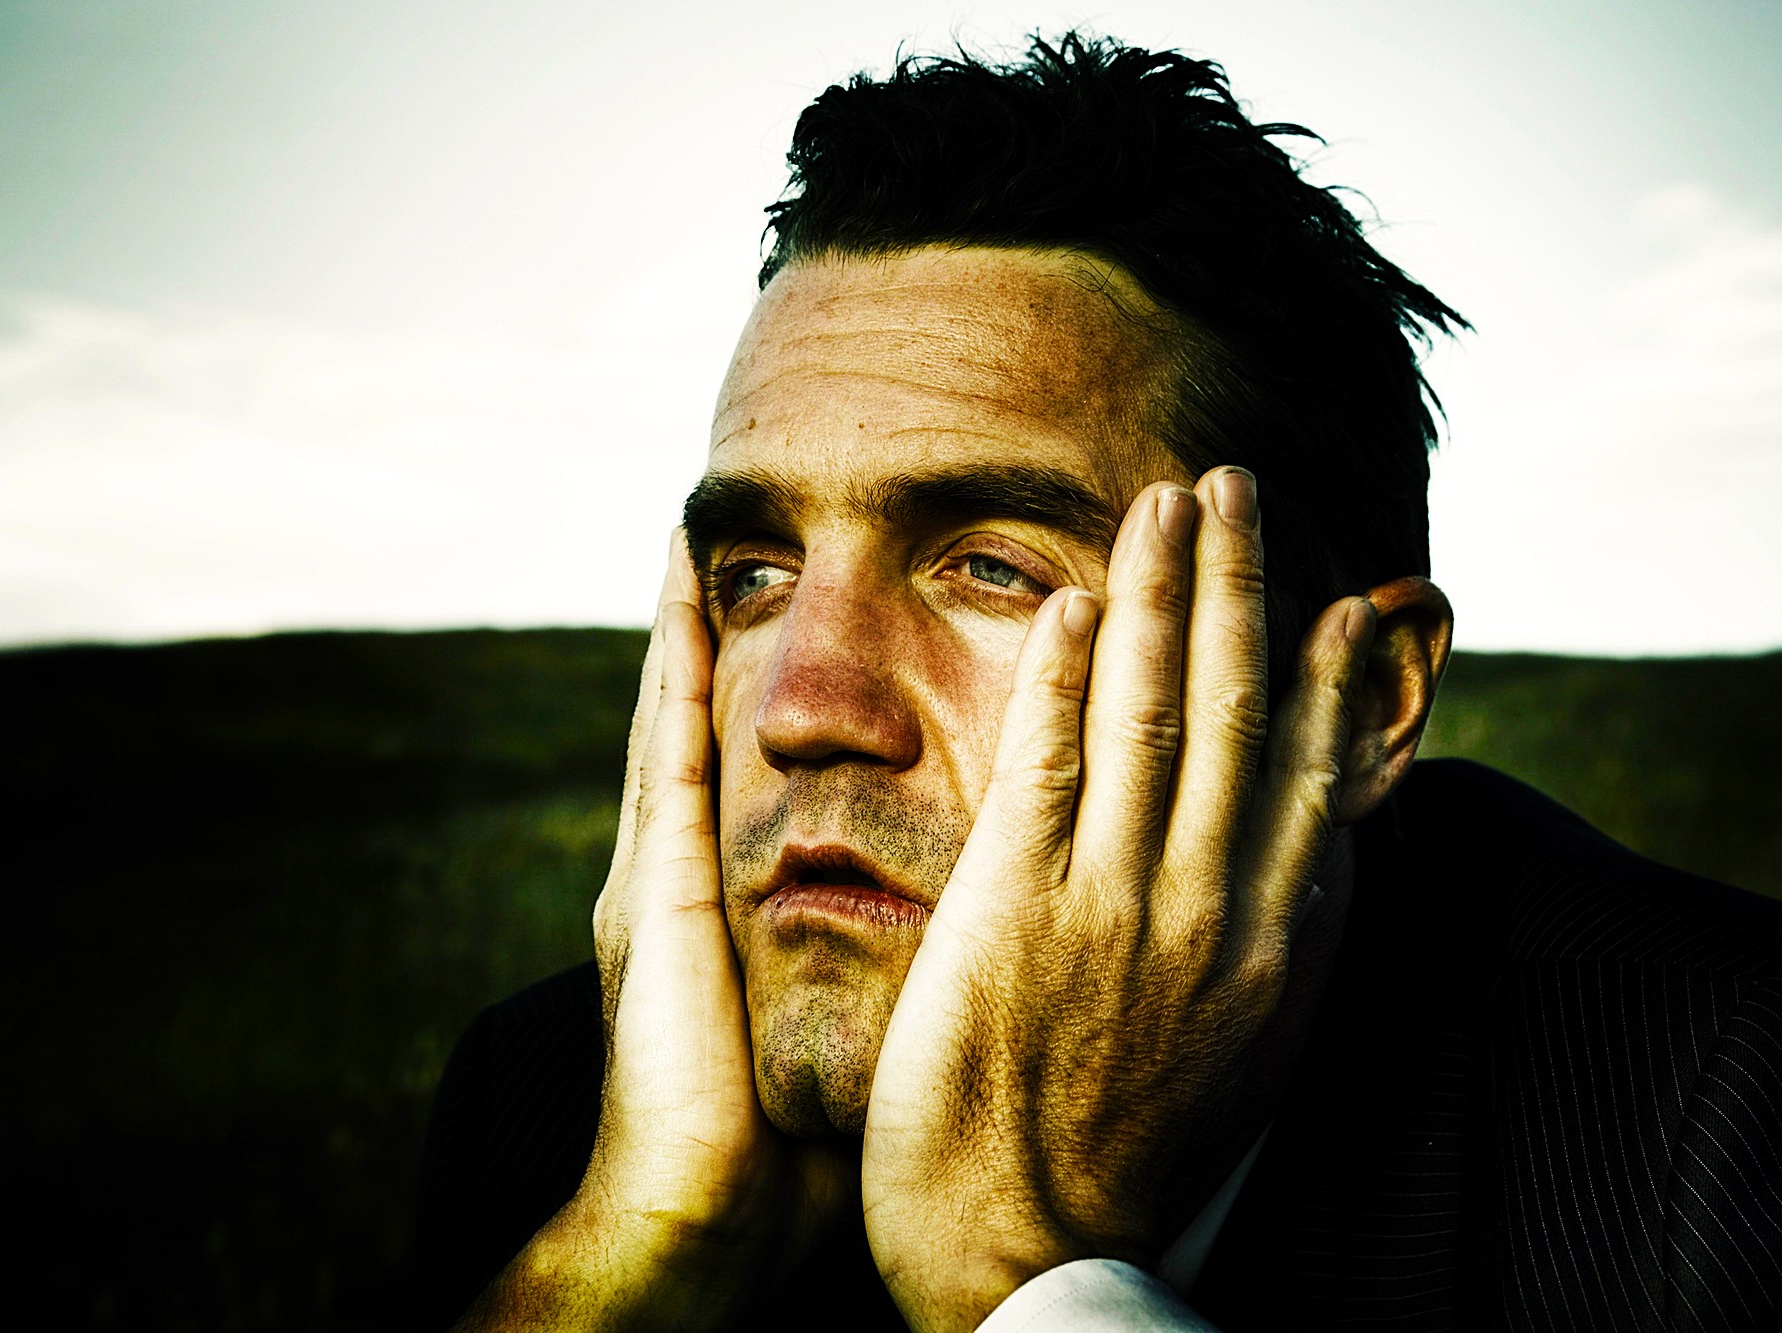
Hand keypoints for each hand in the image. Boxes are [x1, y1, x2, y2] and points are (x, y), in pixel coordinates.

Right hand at [459, 529, 849, 1330]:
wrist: (708, 1219)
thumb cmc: (796, 1149)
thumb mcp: (856, 1027)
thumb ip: (892, 968)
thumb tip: (980, 934)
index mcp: (739, 910)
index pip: (761, 779)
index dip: (778, 700)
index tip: (813, 622)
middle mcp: (690, 878)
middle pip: (713, 731)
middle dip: (720, 641)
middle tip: (740, 547)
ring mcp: (659, 878)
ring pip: (680, 721)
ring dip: (687, 630)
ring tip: (700, 542)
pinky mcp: (651, 890)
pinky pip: (665, 756)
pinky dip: (669, 674)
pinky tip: (681, 602)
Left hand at [860, 468, 1375, 1332]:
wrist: (1024, 1250)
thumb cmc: (1122, 1156)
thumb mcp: (1242, 1053)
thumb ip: (1274, 946)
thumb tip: (1311, 860)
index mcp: (1271, 946)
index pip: (1307, 778)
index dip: (1321, 678)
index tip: (1333, 600)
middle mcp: (1208, 905)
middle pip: (1233, 711)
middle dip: (1236, 586)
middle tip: (1233, 486)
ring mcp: (1114, 898)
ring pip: (1150, 711)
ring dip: (1159, 592)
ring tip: (1166, 501)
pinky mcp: (1016, 904)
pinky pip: (1049, 762)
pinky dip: (1064, 674)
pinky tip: (1069, 600)